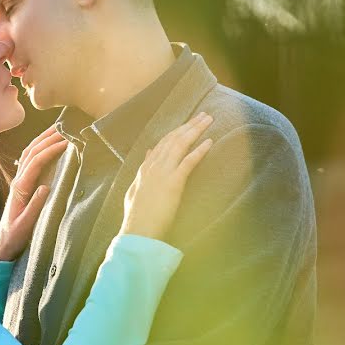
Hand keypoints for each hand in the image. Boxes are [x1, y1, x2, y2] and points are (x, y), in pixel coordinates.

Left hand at [0, 125, 68, 260]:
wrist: (3, 243)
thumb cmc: (15, 236)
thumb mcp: (25, 225)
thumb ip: (35, 207)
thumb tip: (46, 187)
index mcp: (20, 188)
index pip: (36, 162)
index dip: (50, 150)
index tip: (66, 142)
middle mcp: (18, 180)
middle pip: (32, 152)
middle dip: (48, 137)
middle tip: (66, 126)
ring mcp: (19, 180)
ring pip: (30, 153)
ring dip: (43, 138)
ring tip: (59, 128)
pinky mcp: (23, 183)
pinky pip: (30, 160)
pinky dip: (40, 147)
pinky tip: (49, 143)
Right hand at [119, 112, 214, 240]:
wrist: (137, 230)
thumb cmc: (137, 216)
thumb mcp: (136, 189)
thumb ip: (143, 170)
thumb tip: (149, 153)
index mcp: (145, 169)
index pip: (162, 144)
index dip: (177, 131)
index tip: (188, 123)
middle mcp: (153, 166)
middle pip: (173, 139)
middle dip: (189, 125)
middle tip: (204, 115)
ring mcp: (162, 173)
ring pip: (180, 145)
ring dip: (195, 130)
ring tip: (208, 120)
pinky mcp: (173, 182)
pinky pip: (188, 162)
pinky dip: (199, 150)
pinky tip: (209, 141)